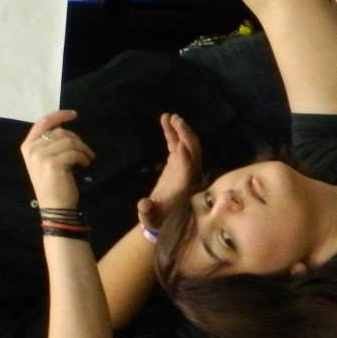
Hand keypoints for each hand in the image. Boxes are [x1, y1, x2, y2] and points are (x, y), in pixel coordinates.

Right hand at [21, 109, 91, 200]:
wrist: (54, 207)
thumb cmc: (51, 184)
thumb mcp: (44, 160)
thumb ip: (49, 144)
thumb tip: (64, 130)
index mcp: (27, 146)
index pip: (43, 122)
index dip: (59, 116)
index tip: (73, 114)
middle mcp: (31, 149)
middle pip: (60, 132)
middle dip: (77, 139)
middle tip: (85, 151)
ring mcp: (40, 156)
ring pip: (69, 141)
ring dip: (83, 149)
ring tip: (87, 158)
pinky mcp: (52, 163)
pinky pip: (74, 152)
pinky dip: (83, 157)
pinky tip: (85, 164)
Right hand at [137, 113, 202, 237]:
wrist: (160, 219)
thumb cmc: (156, 220)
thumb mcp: (150, 219)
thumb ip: (146, 212)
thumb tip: (144, 204)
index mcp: (183, 188)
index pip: (187, 171)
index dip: (185, 159)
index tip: (180, 144)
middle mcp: (188, 176)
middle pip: (192, 153)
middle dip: (186, 137)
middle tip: (176, 121)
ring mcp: (183, 169)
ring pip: (186, 146)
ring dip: (180, 131)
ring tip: (170, 117)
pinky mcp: (176, 165)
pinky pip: (177, 146)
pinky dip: (172, 134)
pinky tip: (165, 122)